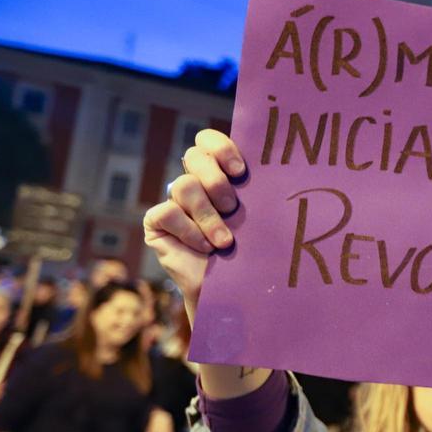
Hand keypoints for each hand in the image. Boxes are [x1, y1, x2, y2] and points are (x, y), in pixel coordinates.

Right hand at [143, 130, 245, 306]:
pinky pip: (168, 212)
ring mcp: (173, 201)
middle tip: (233, 208)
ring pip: (184, 185)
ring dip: (208, 216)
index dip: (220, 148)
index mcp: (218, 173)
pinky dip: (190, 231)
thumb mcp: (256, 217)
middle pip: (194, 157)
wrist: (233, 290)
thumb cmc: (251, 251)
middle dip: (217, 183)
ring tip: (224, 241)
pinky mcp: (156, 221)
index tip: (240, 171)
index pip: (207, 141)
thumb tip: (275, 168)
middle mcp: (193, 182)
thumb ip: (255, 191)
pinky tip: (205, 248)